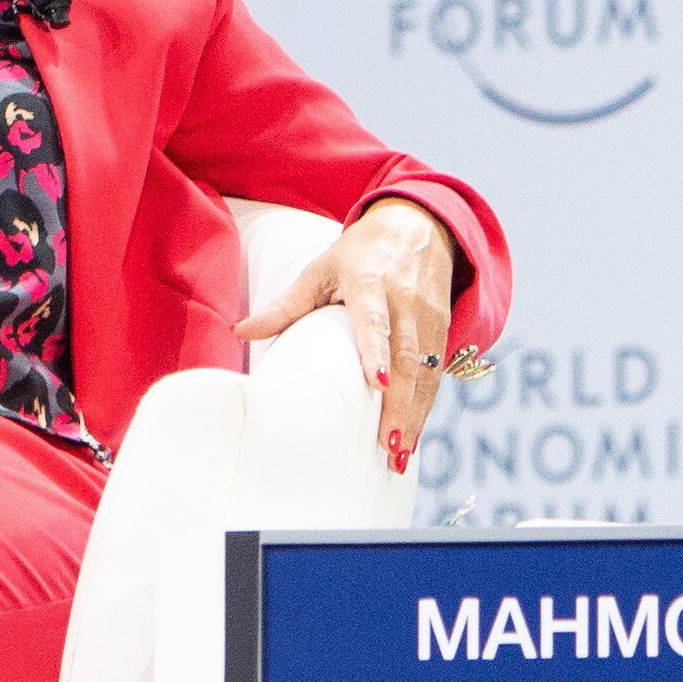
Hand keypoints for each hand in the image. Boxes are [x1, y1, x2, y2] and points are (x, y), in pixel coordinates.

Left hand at [240, 199, 463, 470]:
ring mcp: (429, 317)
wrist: (416, 227)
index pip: (375, 321)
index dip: (377, 352)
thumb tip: (239, 331)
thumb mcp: (320, 271)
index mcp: (370, 282)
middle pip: (408, 358)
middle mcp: (405, 301)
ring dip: (416, 415)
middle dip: (401, 404)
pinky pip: (437, 374)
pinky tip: (412, 437)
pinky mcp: (443, 329)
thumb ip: (284, 306)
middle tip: (389, 445)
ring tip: (400, 454)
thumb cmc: (359, 254)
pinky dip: (426, 407)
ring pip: (427, 371)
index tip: (379, 383)